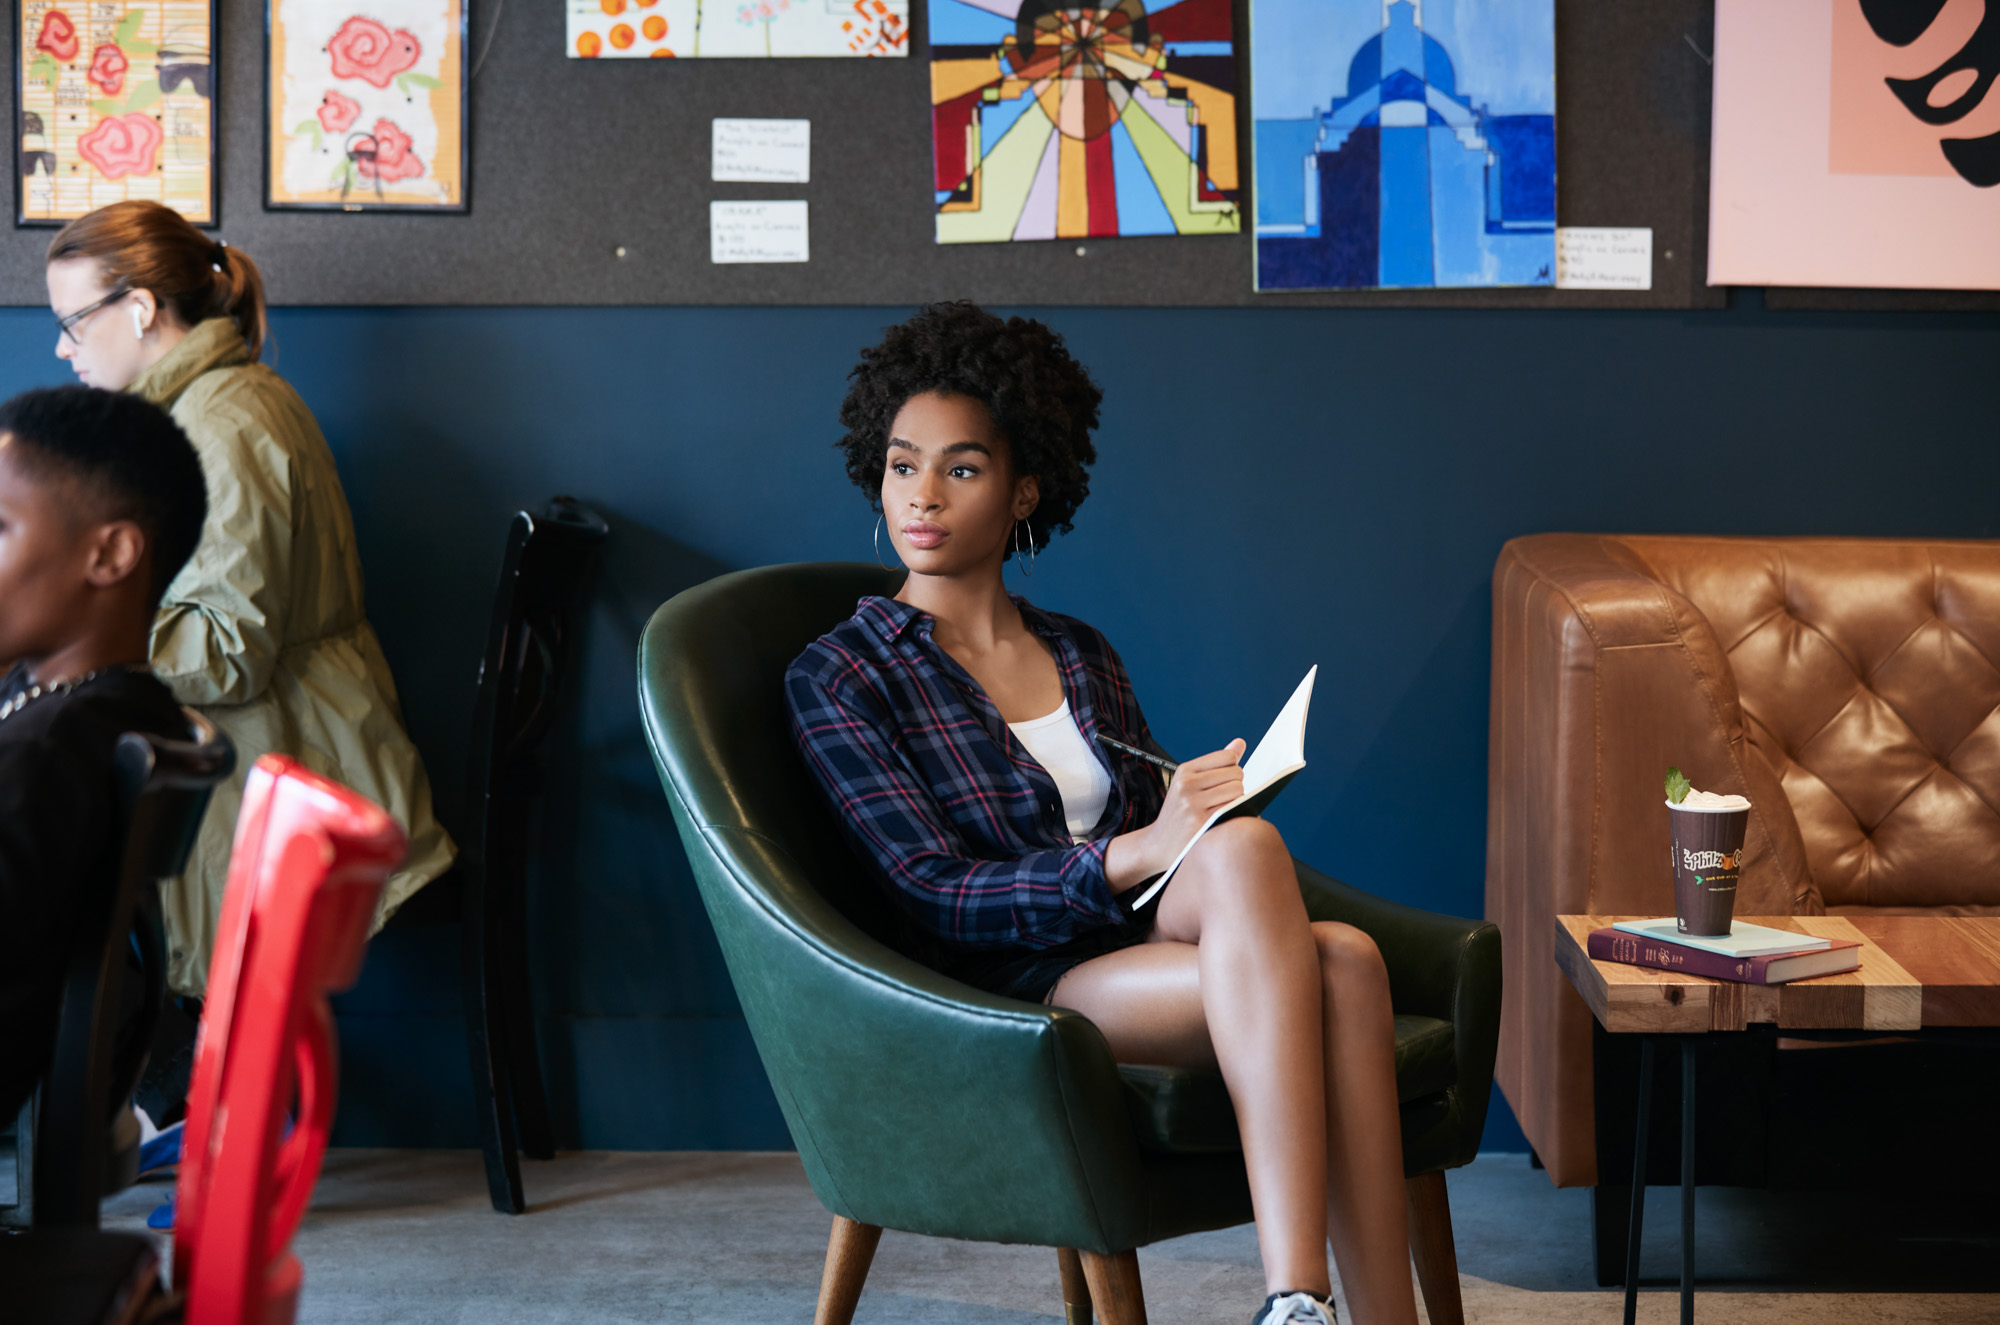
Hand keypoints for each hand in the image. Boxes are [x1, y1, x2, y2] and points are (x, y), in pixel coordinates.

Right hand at [1106, 738, 1245, 889]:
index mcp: (1184, 771)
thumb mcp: (1189, 783)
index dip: (1232, 769)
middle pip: (1236, 774)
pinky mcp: (1202, 823)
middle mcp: (1187, 785)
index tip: (1224, 781)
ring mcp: (1193, 804)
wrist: (1158, 845)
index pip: (1227, 757)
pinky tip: (1223, 820)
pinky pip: (1235, 810)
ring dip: (1237, 801)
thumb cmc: (1179, 813)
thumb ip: (1217, 763)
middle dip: (1236, 786)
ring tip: (1222, 810)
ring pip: (1238, 791)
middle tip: (1222, 800)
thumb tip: (1240, 742)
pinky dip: (1236, 815)